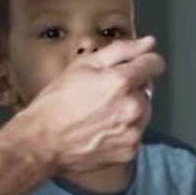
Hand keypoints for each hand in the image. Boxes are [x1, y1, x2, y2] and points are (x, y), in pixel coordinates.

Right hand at [19, 37, 164, 173]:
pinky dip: (123, 131)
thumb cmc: (56, 104)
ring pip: (142, 113)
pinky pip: (135, 134)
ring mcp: (133, 132)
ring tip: (99, 114)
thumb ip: (121, 51)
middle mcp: (133, 108)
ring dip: (128, 111)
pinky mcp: (130, 151)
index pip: (154, 64)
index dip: (144, 61)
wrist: (42, 142)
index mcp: (122, 82)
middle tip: (101, 95)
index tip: (137, 64)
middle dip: (130, 88)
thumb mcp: (83, 66)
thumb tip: (147, 43)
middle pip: (146, 89)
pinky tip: (101, 130)